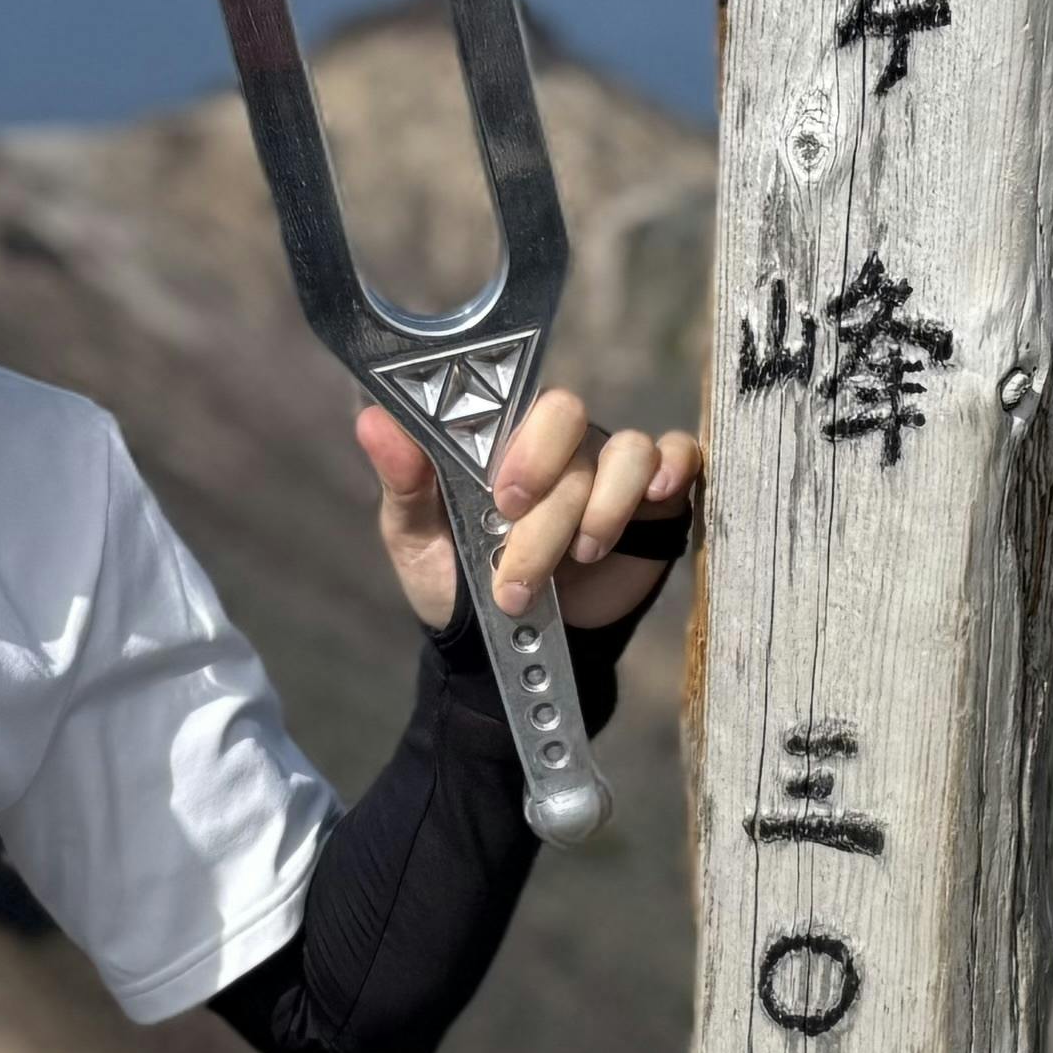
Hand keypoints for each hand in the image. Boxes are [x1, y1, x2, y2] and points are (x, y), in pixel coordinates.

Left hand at [357, 388, 701, 632]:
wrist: (508, 652)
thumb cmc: (458, 581)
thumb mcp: (419, 541)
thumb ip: (404, 484)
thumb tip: (374, 422)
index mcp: (500, 442)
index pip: (518, 400)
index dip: (521, 443)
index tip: (503, 498)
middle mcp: (558, 446)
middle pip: (573, 423)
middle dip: (553, 492)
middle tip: (523, 543)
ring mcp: (607, 468)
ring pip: (627, 451)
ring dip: (603, 509)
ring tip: (578, 560)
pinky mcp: (653, 500)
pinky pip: (678, 456)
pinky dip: (674, 469)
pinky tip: (655, 499)